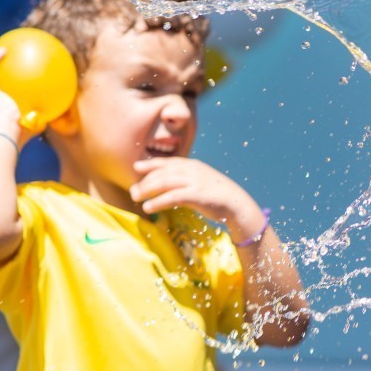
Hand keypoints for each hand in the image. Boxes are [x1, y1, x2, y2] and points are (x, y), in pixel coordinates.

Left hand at [130, 156, 263, 241]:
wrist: (237, 204)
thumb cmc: (218, 196)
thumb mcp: (201, 182)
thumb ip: (186, 181)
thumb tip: (168, 187)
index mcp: (193, 165)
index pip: (168, 162)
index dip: (151, 164)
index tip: (137, 167)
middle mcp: (192, 170)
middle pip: (163, 172)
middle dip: (145, 181)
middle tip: (133, 190)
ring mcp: (195, 181)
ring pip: (164, 182)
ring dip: (147, 190)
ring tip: (136, 198)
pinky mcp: (197, 195)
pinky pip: (172, 196)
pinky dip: (158, 201)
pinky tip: (148, 207)